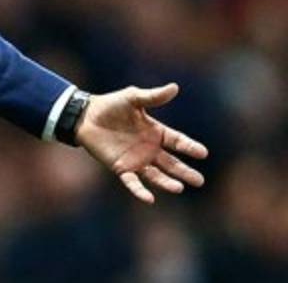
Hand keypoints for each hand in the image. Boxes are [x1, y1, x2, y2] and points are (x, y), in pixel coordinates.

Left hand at [76, 83, 207, 203]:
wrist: (85, 116)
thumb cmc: (110, 105)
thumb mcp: (133, 98)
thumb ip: (153, 96)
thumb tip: (175, 87)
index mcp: (155, 132)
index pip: (177, 141)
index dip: (189, 147)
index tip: (203, 153)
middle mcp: (149, 149)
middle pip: (171, 163)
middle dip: (184, 172)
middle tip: (199, 181)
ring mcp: (136, 160)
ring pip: (156, 175)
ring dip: (167, 182)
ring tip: (180, 188)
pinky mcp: (120, 168)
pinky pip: (132, 182)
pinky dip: (140, 191)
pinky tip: (149, 199)